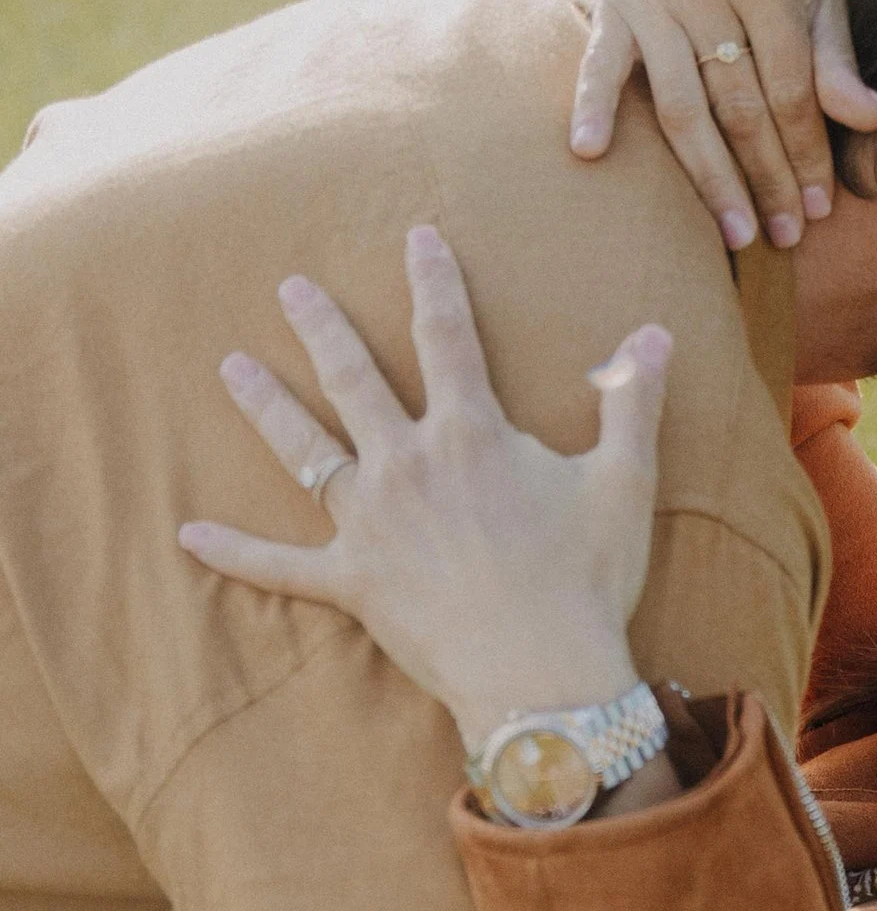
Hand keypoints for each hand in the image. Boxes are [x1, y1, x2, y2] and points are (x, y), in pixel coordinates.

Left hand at [179, 224, 669, 753]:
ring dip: (266, 406)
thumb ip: (631, 403)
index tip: (418, 237)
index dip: (433, 281)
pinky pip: (280, 566)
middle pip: (355, 379)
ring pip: (306, 451)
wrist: (542, 673)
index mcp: (471, 434)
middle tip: (291, 286)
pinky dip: (234, 552)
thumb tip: (654, 334)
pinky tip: (188, 533)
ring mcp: (372, 523)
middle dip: (323, 326)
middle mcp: (409, 464)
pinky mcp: (353, 581)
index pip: (448, 337)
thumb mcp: (625, 483)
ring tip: (231, 367)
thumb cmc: (587, 580)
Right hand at [564, 0, 876, 251]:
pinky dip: (592, 104)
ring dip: (708, 177)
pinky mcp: (611, 0)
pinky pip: (600, 61)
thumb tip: (872, 120)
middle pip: (738, 104)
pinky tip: (590, 151)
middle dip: (765, 177)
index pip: (789, 86)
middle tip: (782, 236)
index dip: (807, 152)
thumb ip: (835, 57)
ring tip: (733, 235)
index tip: (818, 209)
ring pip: (681, 103)